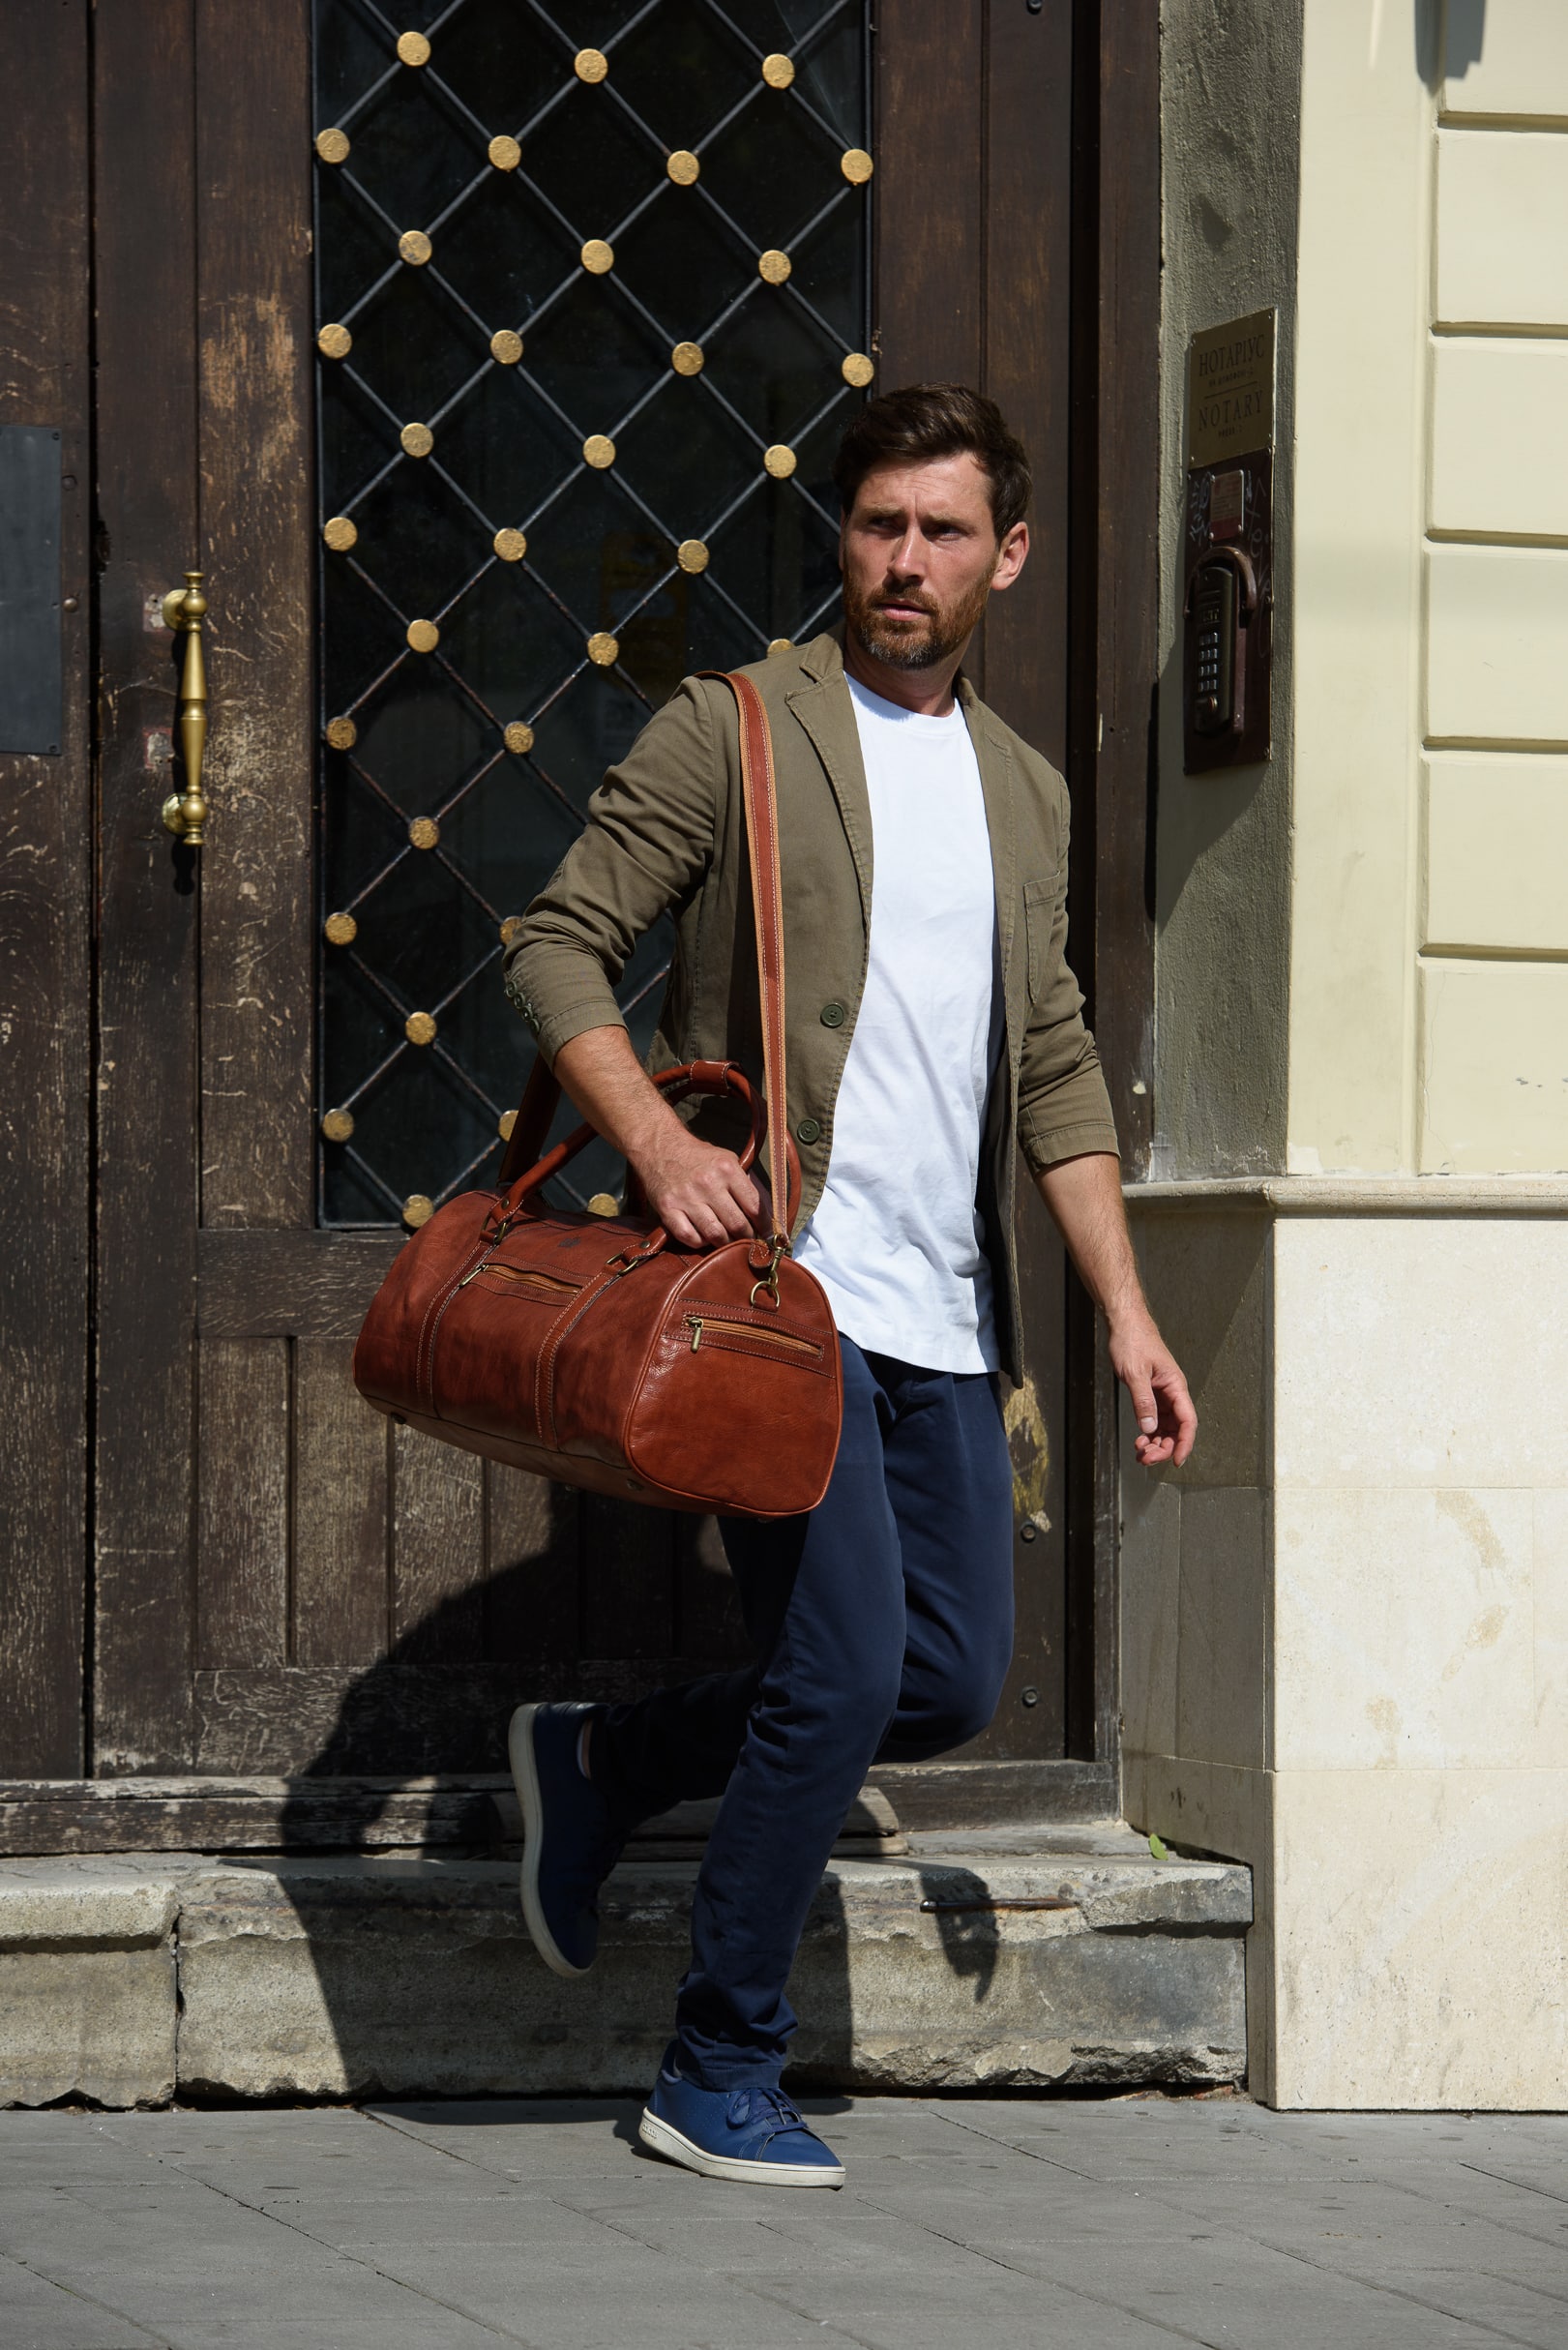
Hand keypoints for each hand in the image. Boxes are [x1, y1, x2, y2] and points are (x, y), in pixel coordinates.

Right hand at [631, 1124, 763, 1249]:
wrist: (660, 1148)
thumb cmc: (698, 1157)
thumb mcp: (727, 1159)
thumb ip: (745, 1183)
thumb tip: (765, 1213)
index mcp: (727, 1169)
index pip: (754, 1206)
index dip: (765, 1225)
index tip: (769, 1235)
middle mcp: (707, 1183)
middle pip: (737, 1224)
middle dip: (747, 1237)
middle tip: (749, 1241)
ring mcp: (686, 1197)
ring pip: (715, 1235)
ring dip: (725, 1243)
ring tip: (729, 1241)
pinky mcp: (667, 1209)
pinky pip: (689, 1237)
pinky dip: (701, 1242)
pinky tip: (705, 1237)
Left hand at [1108, 1314, 1196, 1467]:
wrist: (1124, 1325)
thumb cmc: (1133, 1341)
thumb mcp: (1135, 1373)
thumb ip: (1142, 1401)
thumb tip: (1149, 1427)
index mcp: (1175, 1386)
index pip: (1187, 1421)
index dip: (1184, 1443)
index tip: (1176, 1460)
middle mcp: (1172, 1392)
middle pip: (1176, 1429)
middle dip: (1164, 1447)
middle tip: (1146, 1459)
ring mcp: (1162, 1394)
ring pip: (1165, 1427)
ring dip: (1155, 1443)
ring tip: (1140, 1454)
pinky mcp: (1151, 1394)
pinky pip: (1154, 1419)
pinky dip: (1148, 1433)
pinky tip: (1140, 1441)